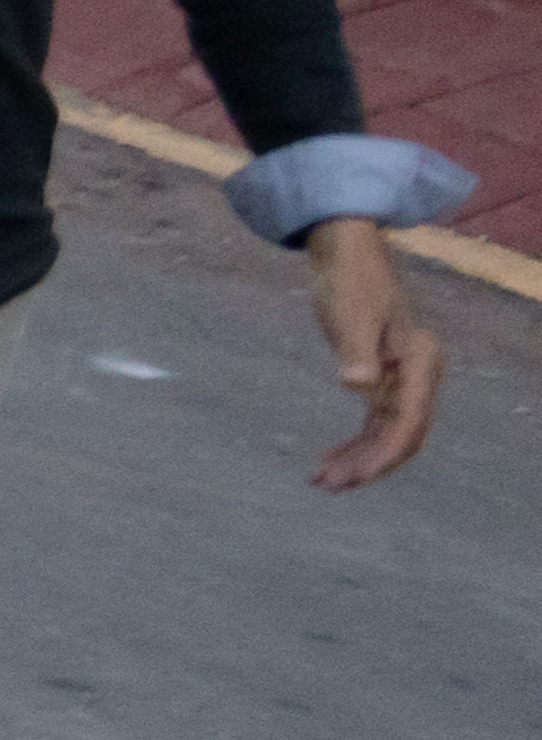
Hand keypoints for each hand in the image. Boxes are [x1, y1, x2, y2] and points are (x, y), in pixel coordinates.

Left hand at [304, 218, 447, 490]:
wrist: (347, 255)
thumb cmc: (350, 281)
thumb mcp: (350, 315)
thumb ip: (355, 351)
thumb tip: (358, 385)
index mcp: (419, 364)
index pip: (407, 424)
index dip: (381, 456)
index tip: (351, 478)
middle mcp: (419, 376)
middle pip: (401, 436)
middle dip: (367, 465)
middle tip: (325, 485)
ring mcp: (403, 380)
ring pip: (386, 434)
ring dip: (358, 459)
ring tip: (320, 481)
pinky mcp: (384, 379)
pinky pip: (374, 423)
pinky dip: (354, 443)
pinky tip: (328, 459)